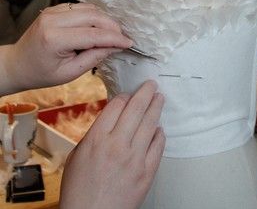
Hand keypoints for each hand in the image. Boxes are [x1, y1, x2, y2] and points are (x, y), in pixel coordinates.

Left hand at [1, 3, 132, 94]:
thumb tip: (115, 46)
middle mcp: (53, 20)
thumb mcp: (69, 73)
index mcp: (54, 39)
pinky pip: (81, 7)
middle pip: (93, 16)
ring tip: (112, 34)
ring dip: (104, 19)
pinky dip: (93, 16)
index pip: (93, 34)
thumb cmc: (41, 73)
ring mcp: (53, 11)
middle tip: (123, 38)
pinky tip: (97, 28)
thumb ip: (94, 57)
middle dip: (112, 26)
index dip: (114, 38)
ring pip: (89, 8)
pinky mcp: (55, 8)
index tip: (129, 42)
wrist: (18, 64)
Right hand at [59, 81, 165, 208]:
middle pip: (136, 108)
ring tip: (159, 98)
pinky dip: (159, 134)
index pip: (116, 105)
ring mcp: (134, 158)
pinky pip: (157, 146)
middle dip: (146, 92)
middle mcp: (117, 145)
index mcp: (97, 138)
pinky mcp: (146, 172)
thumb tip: (110, 119)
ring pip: (150, 124)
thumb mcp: (77, 156)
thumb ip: (95, 134)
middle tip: (151, 84)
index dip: (124, 96)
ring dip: (156, 107)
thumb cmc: (79, 191)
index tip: (128, 94)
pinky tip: (159, 129)